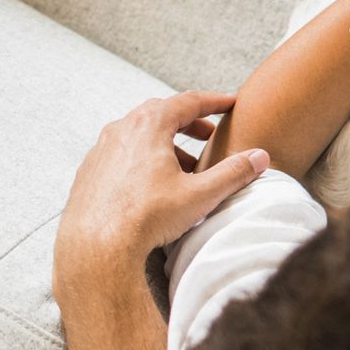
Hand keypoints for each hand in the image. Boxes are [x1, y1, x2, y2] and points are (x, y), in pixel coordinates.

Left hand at [53, 91, 269, 299]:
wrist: (95, 247)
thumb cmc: (145, 217)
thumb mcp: (200, 194)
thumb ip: (234, 172)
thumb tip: (259, 158)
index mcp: (149, 125)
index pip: (188, 101)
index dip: (214, 101)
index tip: (230, 103)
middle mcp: (121, 130)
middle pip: (161, 113)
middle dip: (189, 121)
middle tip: (208, 133)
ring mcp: (101, 151)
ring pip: (139, 134)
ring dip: (165, 142)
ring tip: (185, 164)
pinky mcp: (89, 173)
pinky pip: (121, 154)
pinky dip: (142, 158)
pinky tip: (153, 183)